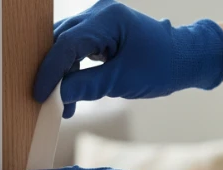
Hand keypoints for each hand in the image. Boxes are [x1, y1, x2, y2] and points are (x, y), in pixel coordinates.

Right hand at [36, 0, 222, 117]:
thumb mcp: (122, 81)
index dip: (49, 71)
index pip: (66, 43)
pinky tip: (70, 95)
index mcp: (108, 18)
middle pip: (60, 40)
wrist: (183, 59)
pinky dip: (71, 71)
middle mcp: (99, 12)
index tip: (39, 94)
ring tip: (62, 104)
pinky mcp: (100, 32)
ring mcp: (98, 20)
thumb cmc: (161, 66)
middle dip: (51, 72)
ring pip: (64, 45)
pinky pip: (75, 49)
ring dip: (61, 74)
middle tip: (45, 101)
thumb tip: (57, 95)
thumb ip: (87, 87)